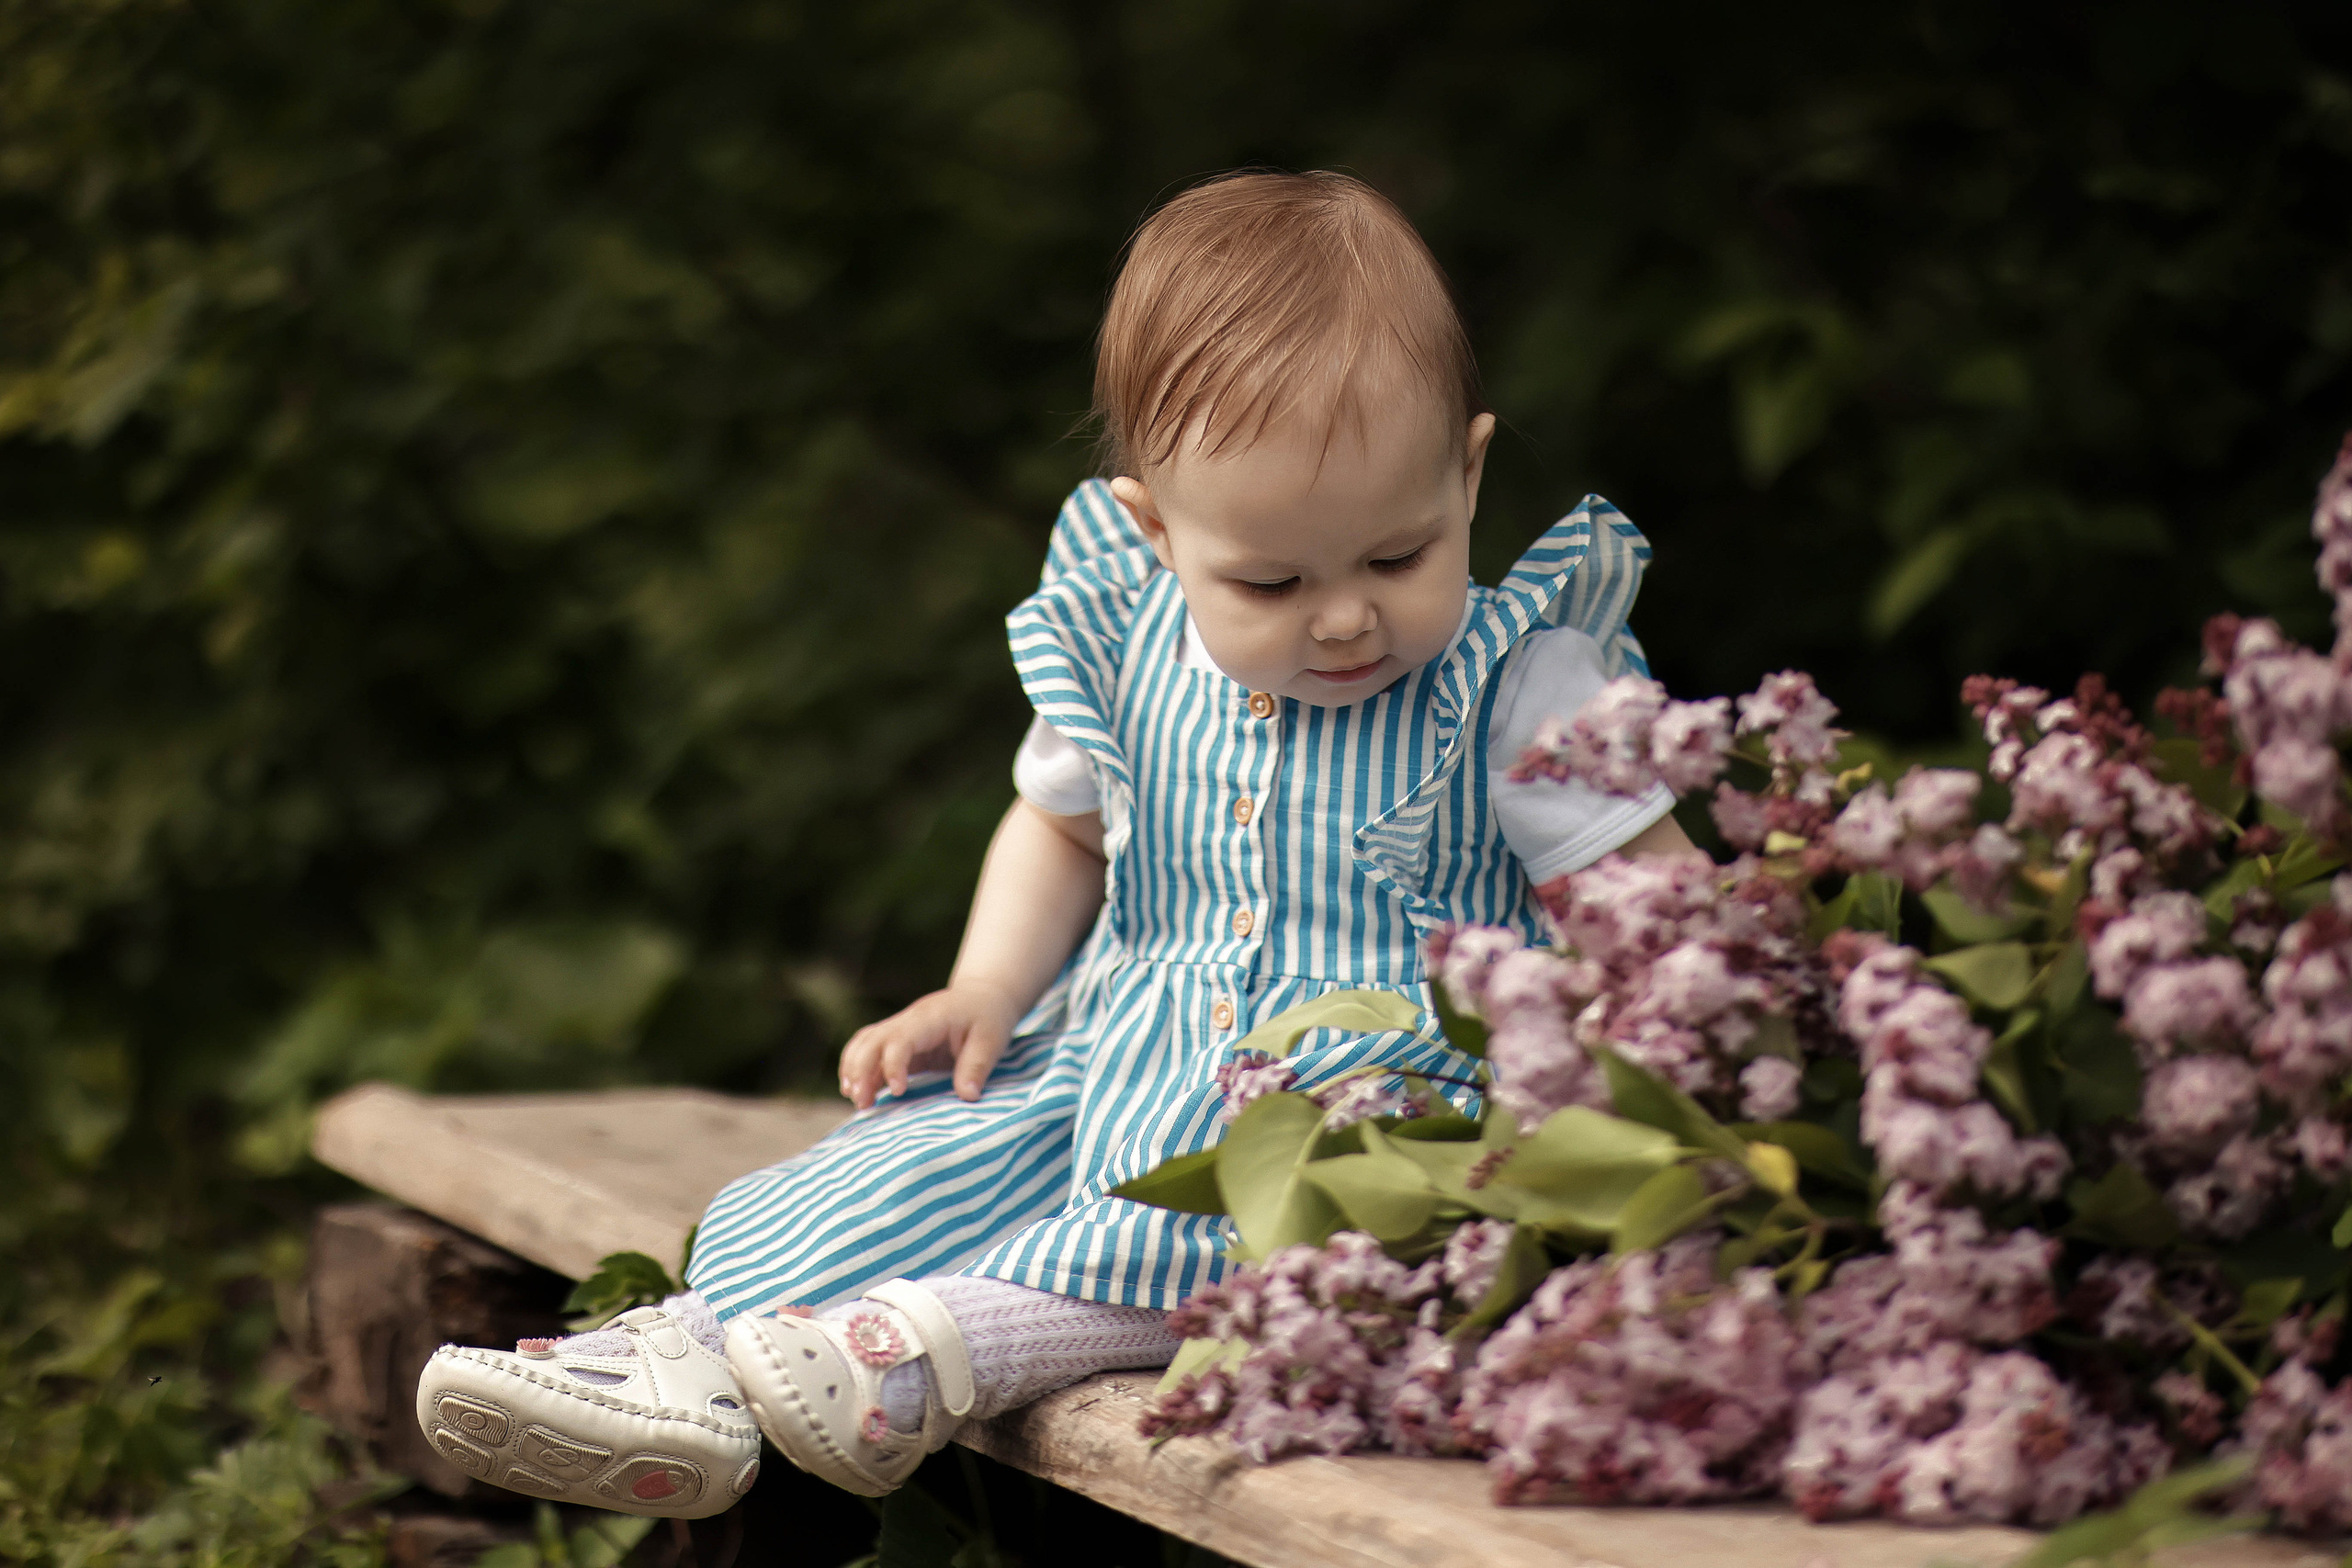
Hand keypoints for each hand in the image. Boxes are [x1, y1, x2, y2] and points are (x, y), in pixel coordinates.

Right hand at [837, 981, 1020, 1109]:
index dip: (893, 1065)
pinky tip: (861, 1094)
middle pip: (870, 1040)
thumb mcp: (992, 1039)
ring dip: (854, 1071)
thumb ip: (978, 1065)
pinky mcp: (899, 1043)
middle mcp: (908, 1021)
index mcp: (930, 1018)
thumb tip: (967, 1096)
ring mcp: (900, 1030)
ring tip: (857, 1101)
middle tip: (862, 1102)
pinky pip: (869, 1052)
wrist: (982, 997)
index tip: (897, 1092)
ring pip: (863, 1043)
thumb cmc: (988, 1017)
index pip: (900, 1039)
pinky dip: (859, 1071)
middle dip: (860, 1071)